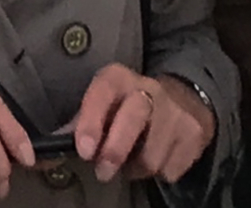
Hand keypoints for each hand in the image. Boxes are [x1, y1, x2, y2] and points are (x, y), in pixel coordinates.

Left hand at [72, 65, 212, 184]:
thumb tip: (56, 143)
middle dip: (114, 151)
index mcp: (119, 78)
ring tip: (131, 164)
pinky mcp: (194, 134)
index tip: (83, 151)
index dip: (91, 122)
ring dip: (136, 169)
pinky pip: (171, 169)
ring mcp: (175, 112)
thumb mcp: (105, 102)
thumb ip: (82, 120)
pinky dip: (159, 173)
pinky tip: (156, 159)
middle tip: (102, 173)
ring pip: (152, 155)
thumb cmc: (130, 105)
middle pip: (132, 119)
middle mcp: (149, 89)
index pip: (103, 92)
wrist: (184, 101)